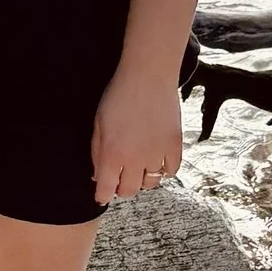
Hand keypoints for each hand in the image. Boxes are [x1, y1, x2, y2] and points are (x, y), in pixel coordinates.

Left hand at [90, 66, 183, 204]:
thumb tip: (97, 175)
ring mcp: (157, 154)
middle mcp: (135, 159)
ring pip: (150, 184)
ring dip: (142, 179)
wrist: (148, 74)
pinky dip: (163, 170)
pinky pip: (170, 171)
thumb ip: (96, 152)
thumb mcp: (98, 123)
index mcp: (112, 153)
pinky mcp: (174, 146)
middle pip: (129, 190)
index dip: (102, 195)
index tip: (102, 195)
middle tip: (119, 178)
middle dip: (121, 188)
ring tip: (138, 167)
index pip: (106, 189)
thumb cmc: (118, 95)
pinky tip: (156, 160)